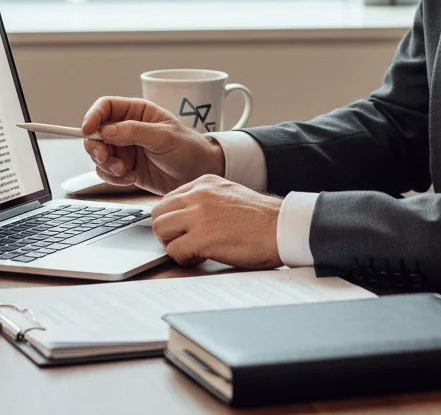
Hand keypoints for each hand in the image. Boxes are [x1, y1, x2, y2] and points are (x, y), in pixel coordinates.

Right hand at [81, 97, 225, 195]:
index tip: (88, 130)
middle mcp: (127, 128)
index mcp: (138, 112)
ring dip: (106, 165)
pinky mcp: (126, 167)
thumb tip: (106, 130)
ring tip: (125, 171)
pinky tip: (130, 178)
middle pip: (96, 132)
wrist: (198, 174)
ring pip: (98, 154)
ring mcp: (125, 148)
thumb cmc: (188, 148)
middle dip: (96, 147)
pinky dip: (113, 177)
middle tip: (106, 158)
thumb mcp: (164, 137)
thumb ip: (135, 132)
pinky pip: (106, 172)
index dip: (93, 116)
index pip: (106, 106)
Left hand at [151, 175, 281, 267]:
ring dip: (172, 244)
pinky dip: (183, 259)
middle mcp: (199, 194)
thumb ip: (205, 200)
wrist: (281, 227)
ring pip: (160, 229)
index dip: (173, 219)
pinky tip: (201, 258)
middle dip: (166, 231)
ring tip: (192, 250)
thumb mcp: (229, 195)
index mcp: (205, 182)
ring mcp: (199, 214)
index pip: (169, 199)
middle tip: (183, 242)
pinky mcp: (202, 237)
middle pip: (158, 212)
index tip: (182, 231)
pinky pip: (174, 250)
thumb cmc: (261, 218)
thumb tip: (185, 217)